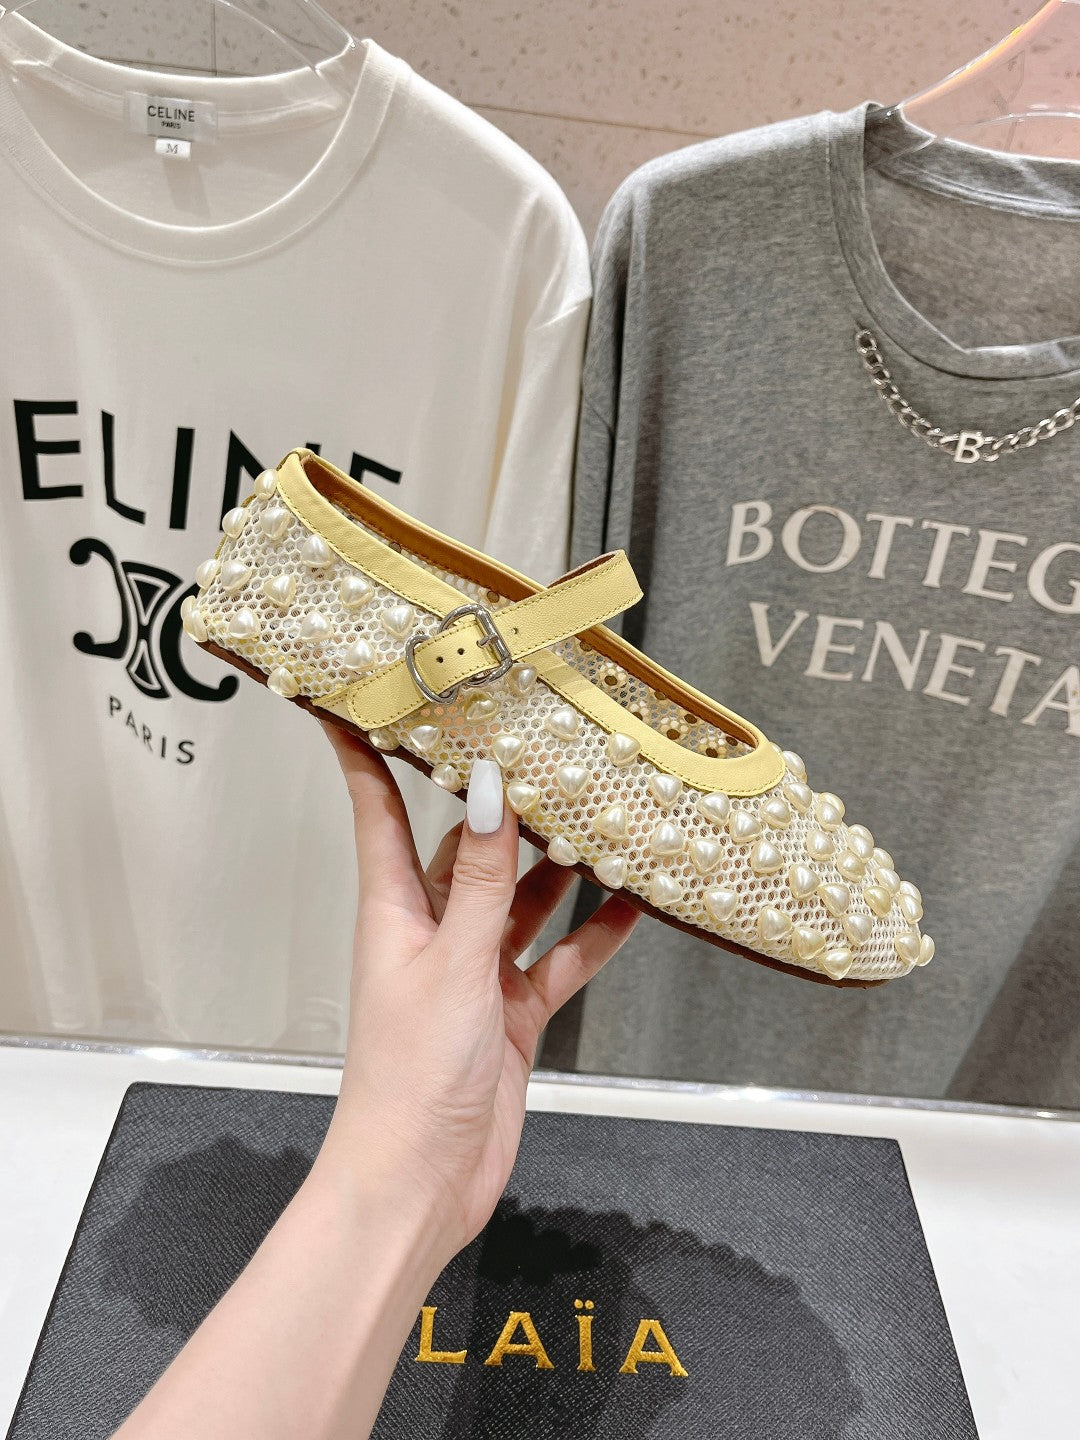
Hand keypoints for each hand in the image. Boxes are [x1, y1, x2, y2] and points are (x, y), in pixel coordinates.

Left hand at [315, 721, 639, 1261]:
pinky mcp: (511, 1012)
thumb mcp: (453, 963)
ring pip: (522, 900)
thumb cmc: (412, 1074)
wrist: (421, 1182)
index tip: (363, 696)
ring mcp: (474, 971)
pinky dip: (592, 936)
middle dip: (501, 803)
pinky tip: (632, 905)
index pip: (377, 811)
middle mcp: (432, 931)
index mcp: (394, 910)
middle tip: (544, 745)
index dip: (366, 753)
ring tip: (606, 817)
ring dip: (559, 867)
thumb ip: (480, 879)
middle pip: (465, 849)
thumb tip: (488, 788)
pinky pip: (557, 959)